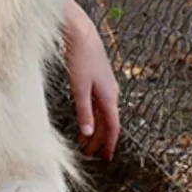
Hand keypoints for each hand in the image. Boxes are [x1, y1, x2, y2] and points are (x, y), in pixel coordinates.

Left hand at [63, 2, 119, 159]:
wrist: (81, 33)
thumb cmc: (80, 57)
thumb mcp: (79, 87)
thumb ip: (83, 110)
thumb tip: (89, 134)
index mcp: (108, 96)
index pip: (112, 127)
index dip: (110, 143)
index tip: (106, 158)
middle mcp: (111, 93)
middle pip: (108, 122)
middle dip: (100, 140)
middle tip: (91, 154)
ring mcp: (105, 86)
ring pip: (103, 114)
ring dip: (96, 129)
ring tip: (85, 142)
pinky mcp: (98, 80)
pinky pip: (99, 104)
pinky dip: (93, 116)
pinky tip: (85, 119)